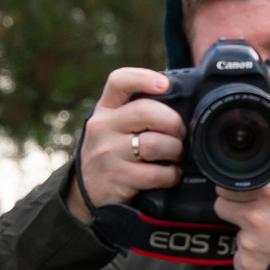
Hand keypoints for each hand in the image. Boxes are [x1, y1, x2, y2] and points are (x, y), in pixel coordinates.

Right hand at [65, 67, 186, 222]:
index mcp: (105, 110)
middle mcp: (102, 128)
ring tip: (175, 155)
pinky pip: (156, 173)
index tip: (165, 85)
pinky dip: (171, 175)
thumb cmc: (112, 153)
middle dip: (173, 122)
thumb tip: (183, 104)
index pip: (119, 81)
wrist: (87, 192)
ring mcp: (107, 154)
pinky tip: (170, 174)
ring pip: (154, 144)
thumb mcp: (114, 127)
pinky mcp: (116, 178)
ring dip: (175, 150)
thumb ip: (138, 112)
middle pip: (145, 111)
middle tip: (180, 133)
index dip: (144, 78)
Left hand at [213, 161, 269, 269]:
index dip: (232, 191)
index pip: (227, 188)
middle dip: (234, 210)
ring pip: (235, 235)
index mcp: (268, 196)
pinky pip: (240, 259)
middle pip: (222, 208)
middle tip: (257, 217)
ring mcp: (247, 244)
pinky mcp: (245, 265)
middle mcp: (254, 218)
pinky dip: (251, 259)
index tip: (240, 195)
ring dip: (249, 238)